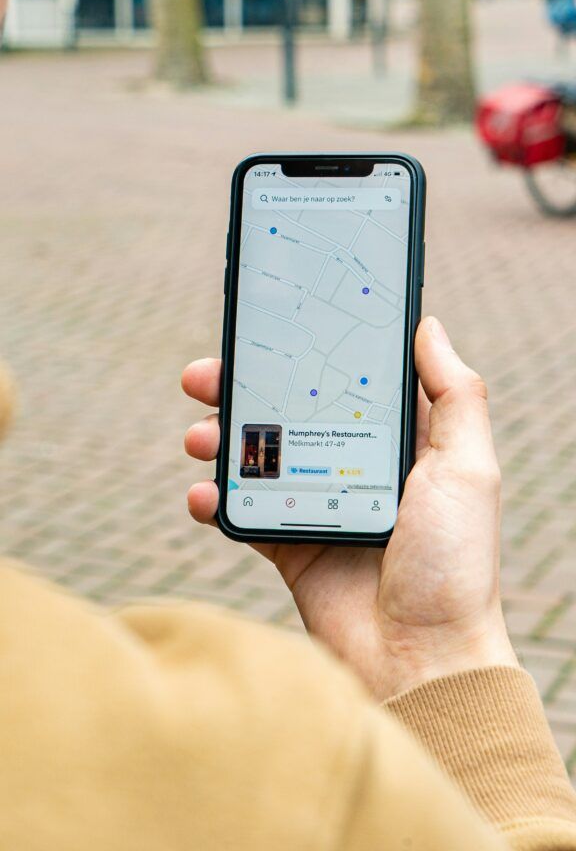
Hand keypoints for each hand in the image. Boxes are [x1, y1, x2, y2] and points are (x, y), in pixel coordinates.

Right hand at [182, 317, 516, 700]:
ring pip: (258, 456)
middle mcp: (355, 466)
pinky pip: (244, 513)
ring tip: (200, 437)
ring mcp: (319, 504)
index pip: (345, 381)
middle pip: (289, 411)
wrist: (421, 662)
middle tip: (205, 377)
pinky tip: (204, 494)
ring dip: (221, 440)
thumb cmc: (455, 563)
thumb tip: (429, 324)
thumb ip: (455, 394)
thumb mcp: (468, 468)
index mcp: (398, 443)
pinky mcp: (291, 546)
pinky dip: (216, 500)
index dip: (307, 354)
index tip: (271, 330)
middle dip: (243, 391)